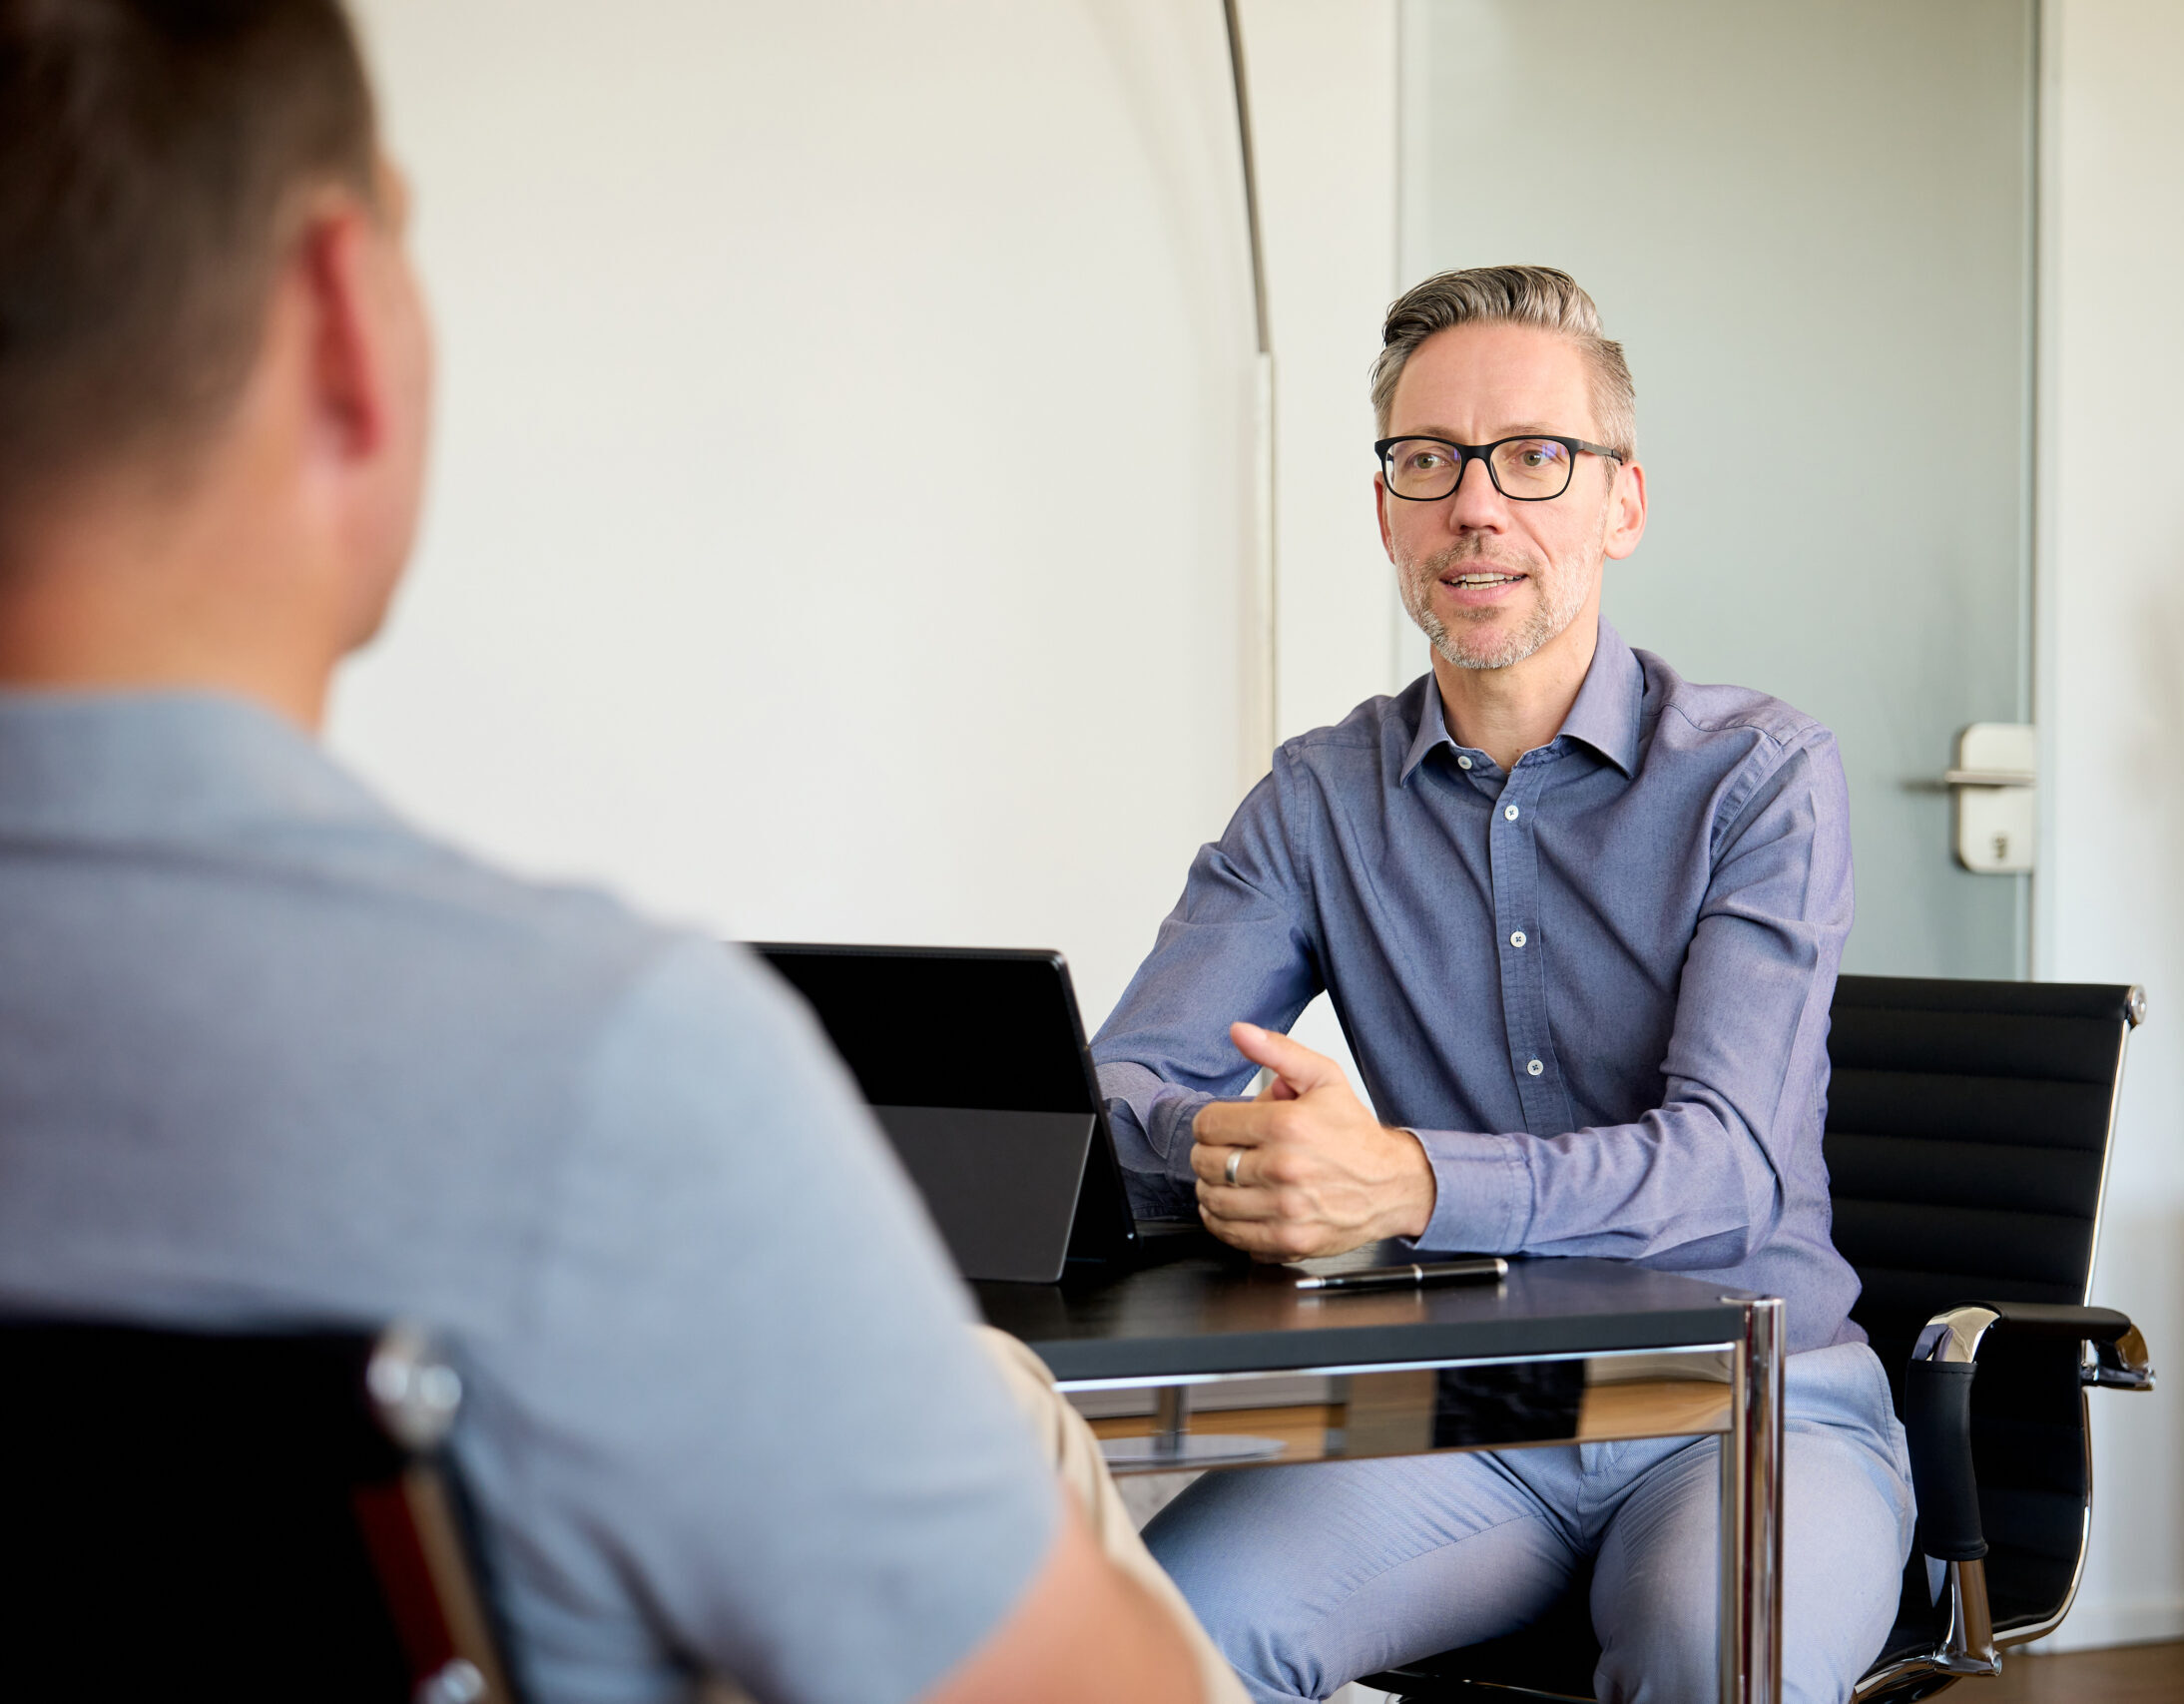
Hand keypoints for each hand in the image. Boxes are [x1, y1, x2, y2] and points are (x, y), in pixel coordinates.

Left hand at [1189, 1022, 1435, 1259]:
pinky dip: (1223, 1222)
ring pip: (1212, 1200)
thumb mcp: (1324, 1077)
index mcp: (1287, 1125)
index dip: (1211, 1123)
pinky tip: (1236, 1206)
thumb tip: (1239, 1032)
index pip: (1209, 1125)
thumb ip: (1278, 1051)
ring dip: (1211, 1188)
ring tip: (1229, 1178)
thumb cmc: (1355, 1133)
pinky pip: (1231, 1235)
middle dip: (1209, 1153)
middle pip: (1205, 1163)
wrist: (1392, 1185)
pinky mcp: (1289, 1241)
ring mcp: (1286, 1209)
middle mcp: (1284, 1168)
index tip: (1223, 1126)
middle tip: (1225, 1151)